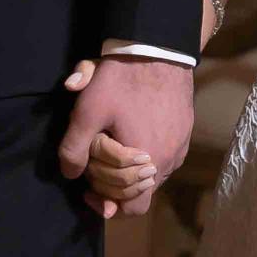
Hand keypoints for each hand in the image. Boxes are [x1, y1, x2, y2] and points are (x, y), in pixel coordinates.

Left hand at [58, 56, 195, 219]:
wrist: (160, 49)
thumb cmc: (122, 81)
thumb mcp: (87, 111)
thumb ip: (73, 148)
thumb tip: (70, 174)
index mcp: (146, 163)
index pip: (128, 207)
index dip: (104, 201)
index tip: (87, 189)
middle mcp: (168, 162)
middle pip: (138, 196)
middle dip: (113, 186)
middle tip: (95, 165)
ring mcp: (180, 149)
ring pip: (151, 179)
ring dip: (129, 174)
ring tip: (113, 151)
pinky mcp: (185, 135)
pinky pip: (164, 160)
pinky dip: (145, 159)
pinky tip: (132, 138)